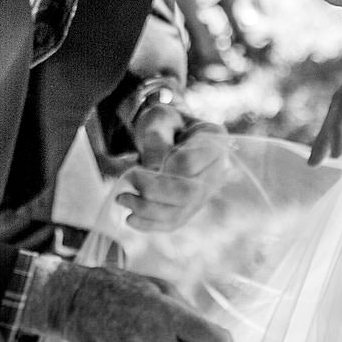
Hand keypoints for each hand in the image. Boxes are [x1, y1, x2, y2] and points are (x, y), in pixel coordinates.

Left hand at [116, 109, 233, 231]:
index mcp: (215, 140)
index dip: (161, 168)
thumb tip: (152, 170)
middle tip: (126, 185)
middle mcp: (218, 169)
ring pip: (181, 211)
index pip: (188, 164)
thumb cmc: (164, 122)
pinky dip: (152, 224)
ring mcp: (207, 191)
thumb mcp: (158, 118)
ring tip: (123, 200)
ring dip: (148, 211)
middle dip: (152, 193)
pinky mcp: (193, 206)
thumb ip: (156, 137)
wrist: (166, 134)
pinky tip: (130, 219)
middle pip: (188, 193)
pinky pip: (175, 221)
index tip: (135, 167)